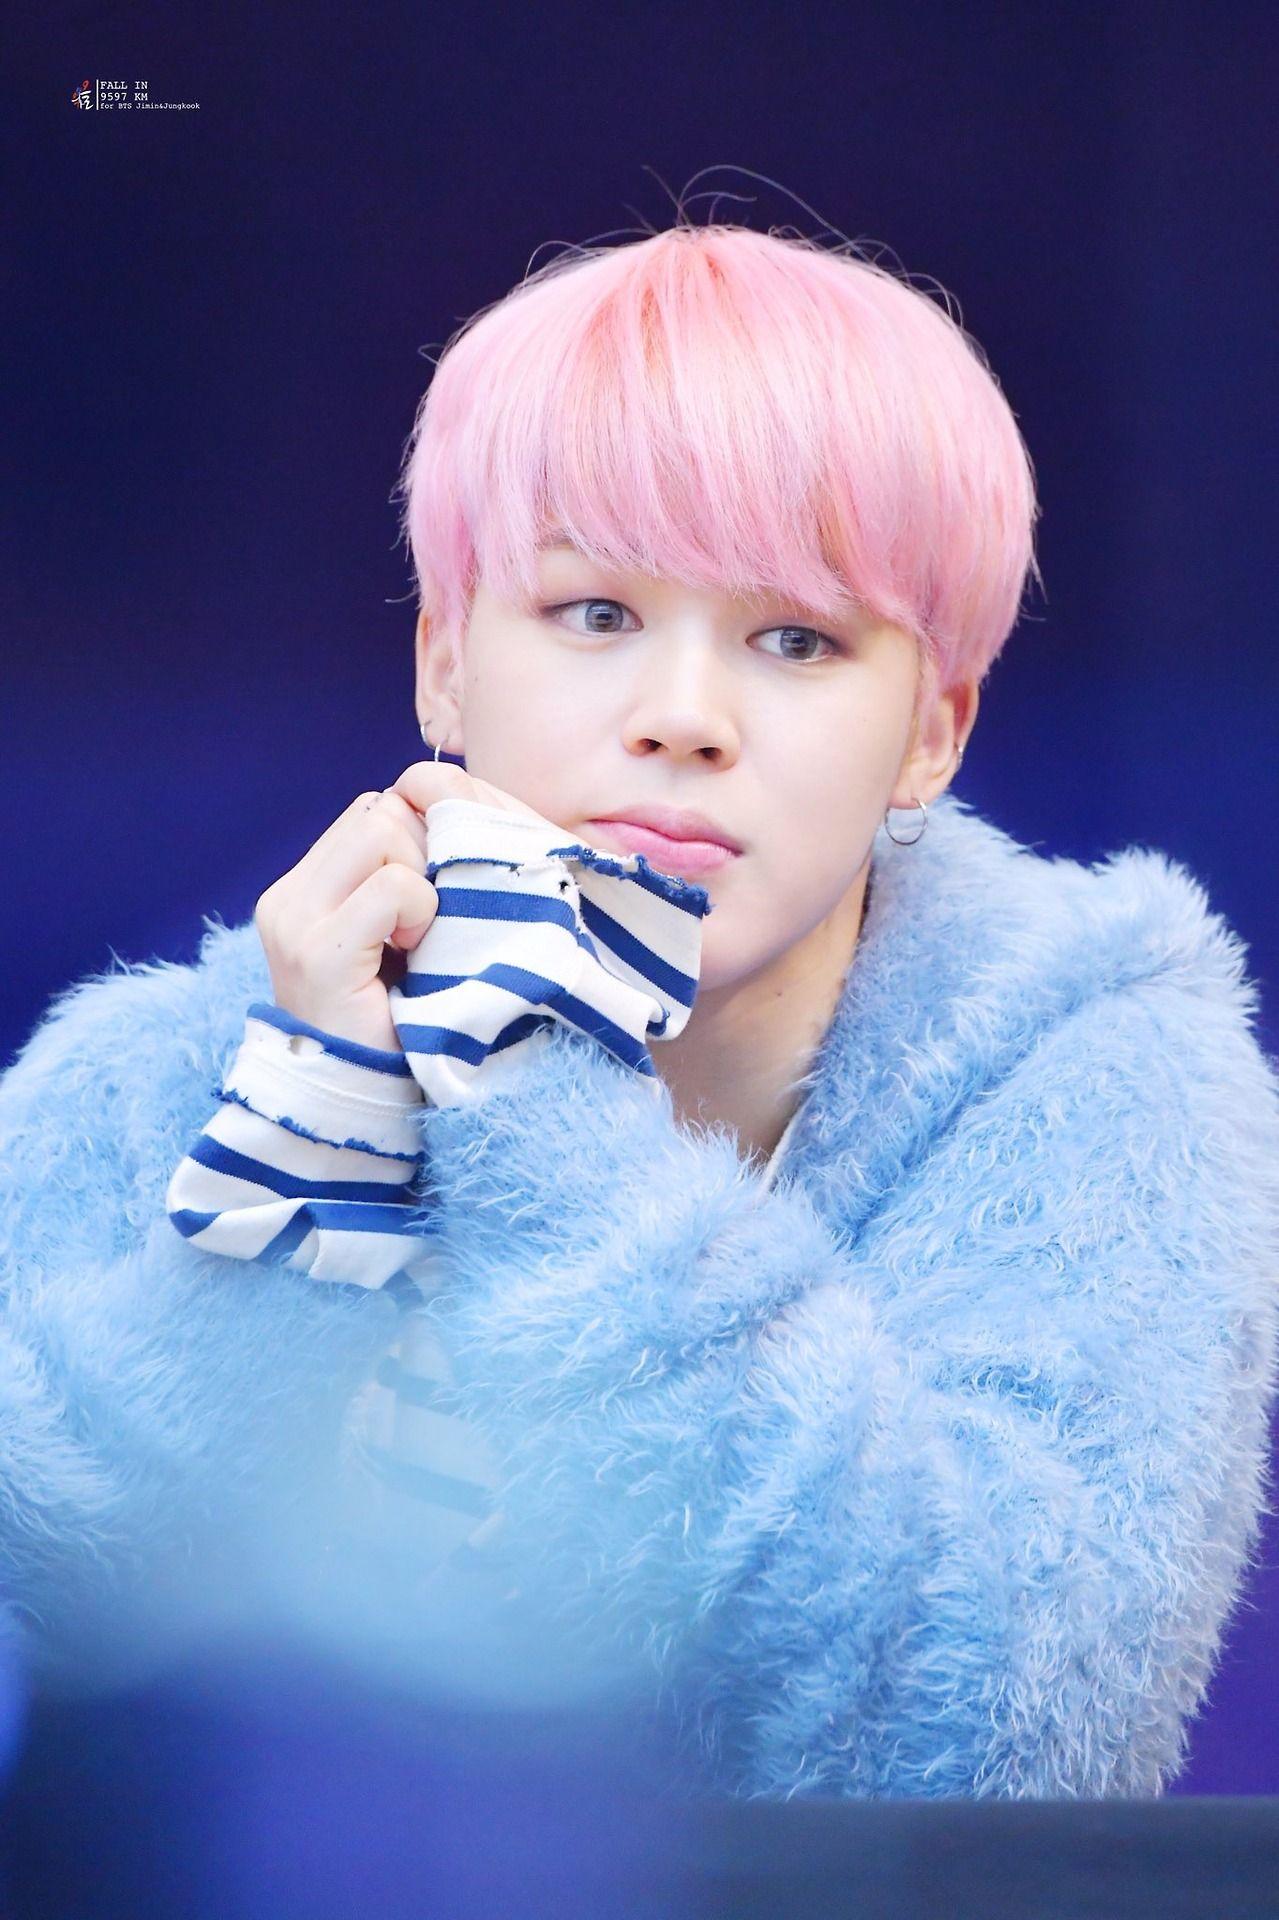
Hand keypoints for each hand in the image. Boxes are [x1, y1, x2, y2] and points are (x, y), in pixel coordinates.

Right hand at [254, 761, 557, 1054]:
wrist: (361, 1101)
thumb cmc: (395, 1020)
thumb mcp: (393, 936)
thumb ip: (400, 877)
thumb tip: (441, 813)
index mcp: (302, 889)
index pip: (370, 810)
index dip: (417, 840)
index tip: (432, 899)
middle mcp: (287, 898)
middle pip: (377, 811)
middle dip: (422, 853)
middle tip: (428, 921)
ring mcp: (294, 922)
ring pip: (382, 830)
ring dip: (422, 882)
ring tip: (418, 939)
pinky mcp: (318, 951)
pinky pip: (394, 886)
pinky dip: (420, 912)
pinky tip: (414, 954)